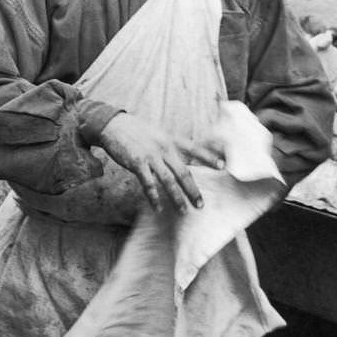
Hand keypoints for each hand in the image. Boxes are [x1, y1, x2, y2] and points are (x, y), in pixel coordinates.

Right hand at [97, 112, 222, 213]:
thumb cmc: (136, 131)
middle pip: (183, 172)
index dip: (208, 157)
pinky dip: (154, 197)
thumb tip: (183, 160)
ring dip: (177, 198)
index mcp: (170, 139)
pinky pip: (148, 184)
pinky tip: (158, 207)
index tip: (222, 166)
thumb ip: (170, 147)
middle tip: (200, 204)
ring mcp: (151, 156)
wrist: (114, 125)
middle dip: (193, 190)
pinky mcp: (137, 163)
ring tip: (183, 211)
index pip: (194, 148)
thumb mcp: (158, 134)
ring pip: (168, 181)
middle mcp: (164, 148)